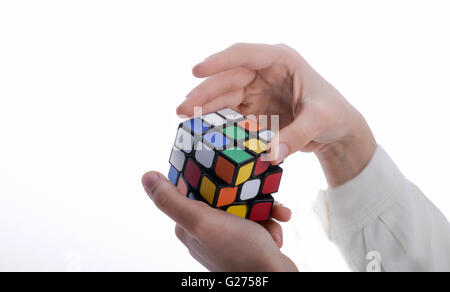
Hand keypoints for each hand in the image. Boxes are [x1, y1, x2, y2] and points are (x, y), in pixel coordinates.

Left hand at [142, 171, 297, 271]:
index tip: (224, 161)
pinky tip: (276, 228)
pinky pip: (258, 220)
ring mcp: (226, 236)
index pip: (193, 187)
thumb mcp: (202, 221)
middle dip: (245, 191)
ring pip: (244, 205)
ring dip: (262, 207)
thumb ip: (173, 201)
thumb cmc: (240, 254)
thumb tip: (147, 177)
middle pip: (224, 194)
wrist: (274, 280)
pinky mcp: (246, 242)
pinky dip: (269, 221)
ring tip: (275, 213)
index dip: (207, 171)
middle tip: (257, 187)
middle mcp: (205, 230)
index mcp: (189, 224)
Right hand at [177, 43, 376, 186]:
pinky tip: (200, 125)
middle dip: (205, 92)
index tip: (196, 71)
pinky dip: (216, 117)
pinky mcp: (255, 107)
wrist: (337, 128)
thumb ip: (297, 135)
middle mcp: (265, 71)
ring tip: (183, 116)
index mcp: (281, 60)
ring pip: (225, 94)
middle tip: (182, 108)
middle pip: (229, 78)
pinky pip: (231, 111)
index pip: (245, 55)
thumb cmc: (333, 114)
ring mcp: (258, 89)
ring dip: (205, 104)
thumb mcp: (319, 119)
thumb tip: (270, 154)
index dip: (219, 62)